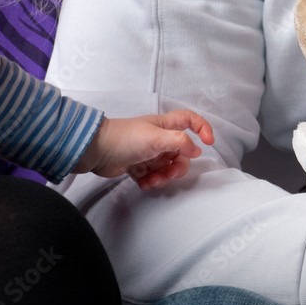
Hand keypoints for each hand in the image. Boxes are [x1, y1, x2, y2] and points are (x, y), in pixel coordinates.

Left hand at [73, 109, 214, 189]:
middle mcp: (160, 138)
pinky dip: (151, 181)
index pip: (191, 120)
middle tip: (170, 173)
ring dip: (164, 176)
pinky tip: (144, 184)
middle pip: (182, 152)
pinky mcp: (138, 166)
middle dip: (179, 166)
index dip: (203, 128)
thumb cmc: (127, 138)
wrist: (96, 151)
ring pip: (168, 167)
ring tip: (153, 181)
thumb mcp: (157, 138)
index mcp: (166, 125)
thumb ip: (180, 142)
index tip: (209, 143)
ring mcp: (149, 152)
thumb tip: (197, 151)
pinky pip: (153, 175)